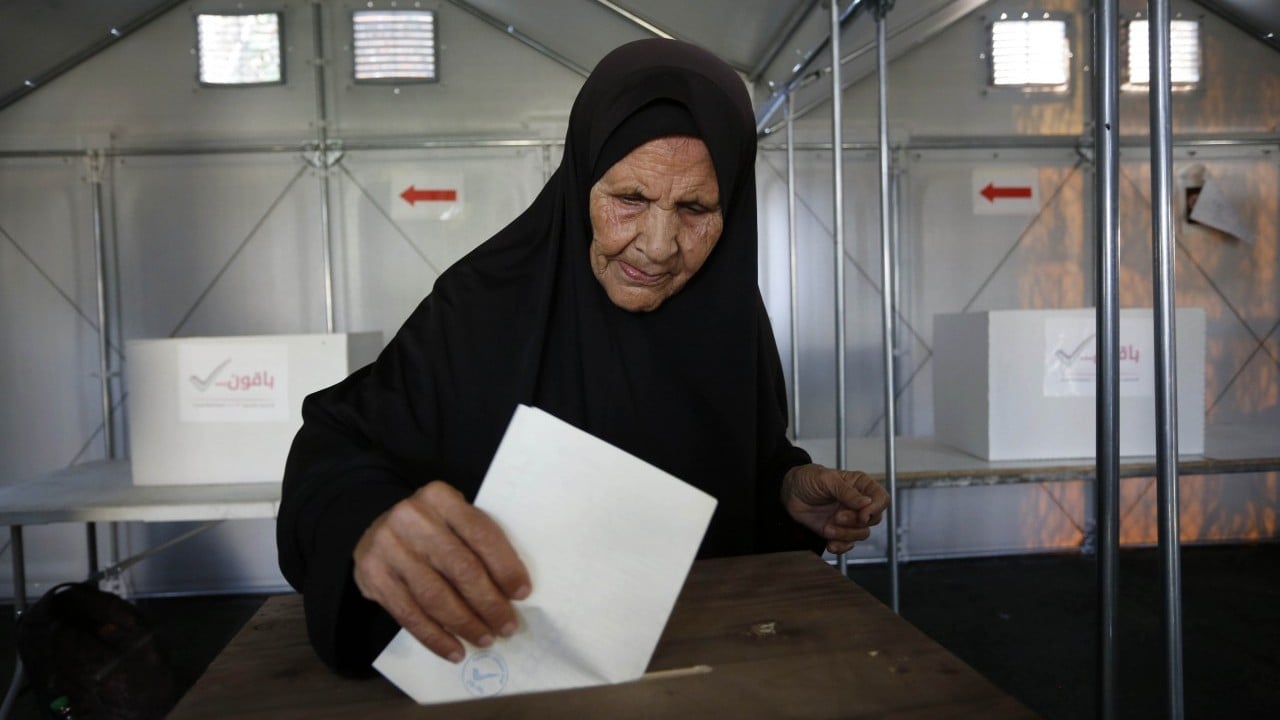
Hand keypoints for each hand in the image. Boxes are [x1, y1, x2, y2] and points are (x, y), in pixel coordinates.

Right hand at [353, 481, 530, 662]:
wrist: (376, 530)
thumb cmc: (429, 528)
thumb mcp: (452, 517)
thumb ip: (476, 541)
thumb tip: (512, 589)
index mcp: (440, 497)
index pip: (480, 533)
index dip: (505, 566)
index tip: (522, 593)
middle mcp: (412, 519)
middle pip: (460, 568)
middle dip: (489, 602)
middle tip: (507, 625)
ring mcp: (389, 548)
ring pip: (435, 596)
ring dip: (465, 624)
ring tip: (485, 639)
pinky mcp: (374, 577)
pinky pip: (410, 615)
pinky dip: (436, 638)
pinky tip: (455, 650)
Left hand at [781, 464, 889, 553]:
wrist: (789, 493)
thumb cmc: (808, 479)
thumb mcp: (826, 479)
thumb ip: (846, 492)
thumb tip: (866, 503)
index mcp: (860, 485)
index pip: (882, 498)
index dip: (876, 508)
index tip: (863, 514)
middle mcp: (858, 503)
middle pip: (874, 519)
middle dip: (856, 522)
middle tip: (837, 517)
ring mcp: (849, 518)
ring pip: (862, 534)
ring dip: (846, 535)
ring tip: (828, 528)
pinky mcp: (838, 531)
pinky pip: (848, 545)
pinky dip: (841, 547)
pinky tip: (830, 543)